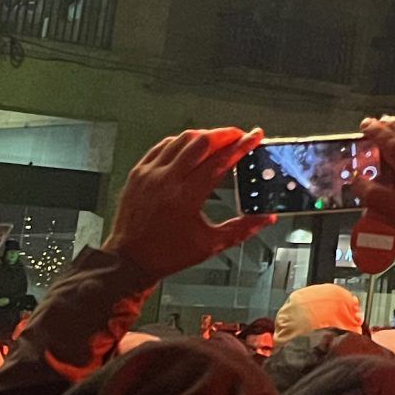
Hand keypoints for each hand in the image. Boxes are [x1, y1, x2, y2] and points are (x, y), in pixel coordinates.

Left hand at [108, 128, 275, 278]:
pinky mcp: (139, 173)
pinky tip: (189, 146)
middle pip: (202, 142)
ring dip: (204, 136)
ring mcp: (150, 175)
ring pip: (182, 140)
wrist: (129, 261)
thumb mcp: (209, 245)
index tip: (254, 137)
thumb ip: (241, 229)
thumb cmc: (167, 254)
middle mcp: (167, 182)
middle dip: (225, 134)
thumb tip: (266, 219)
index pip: (220, 161)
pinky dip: (180, 142)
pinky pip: (162, 146)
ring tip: (218, 139)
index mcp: (186, 199)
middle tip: (239, 135)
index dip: (242, 146)